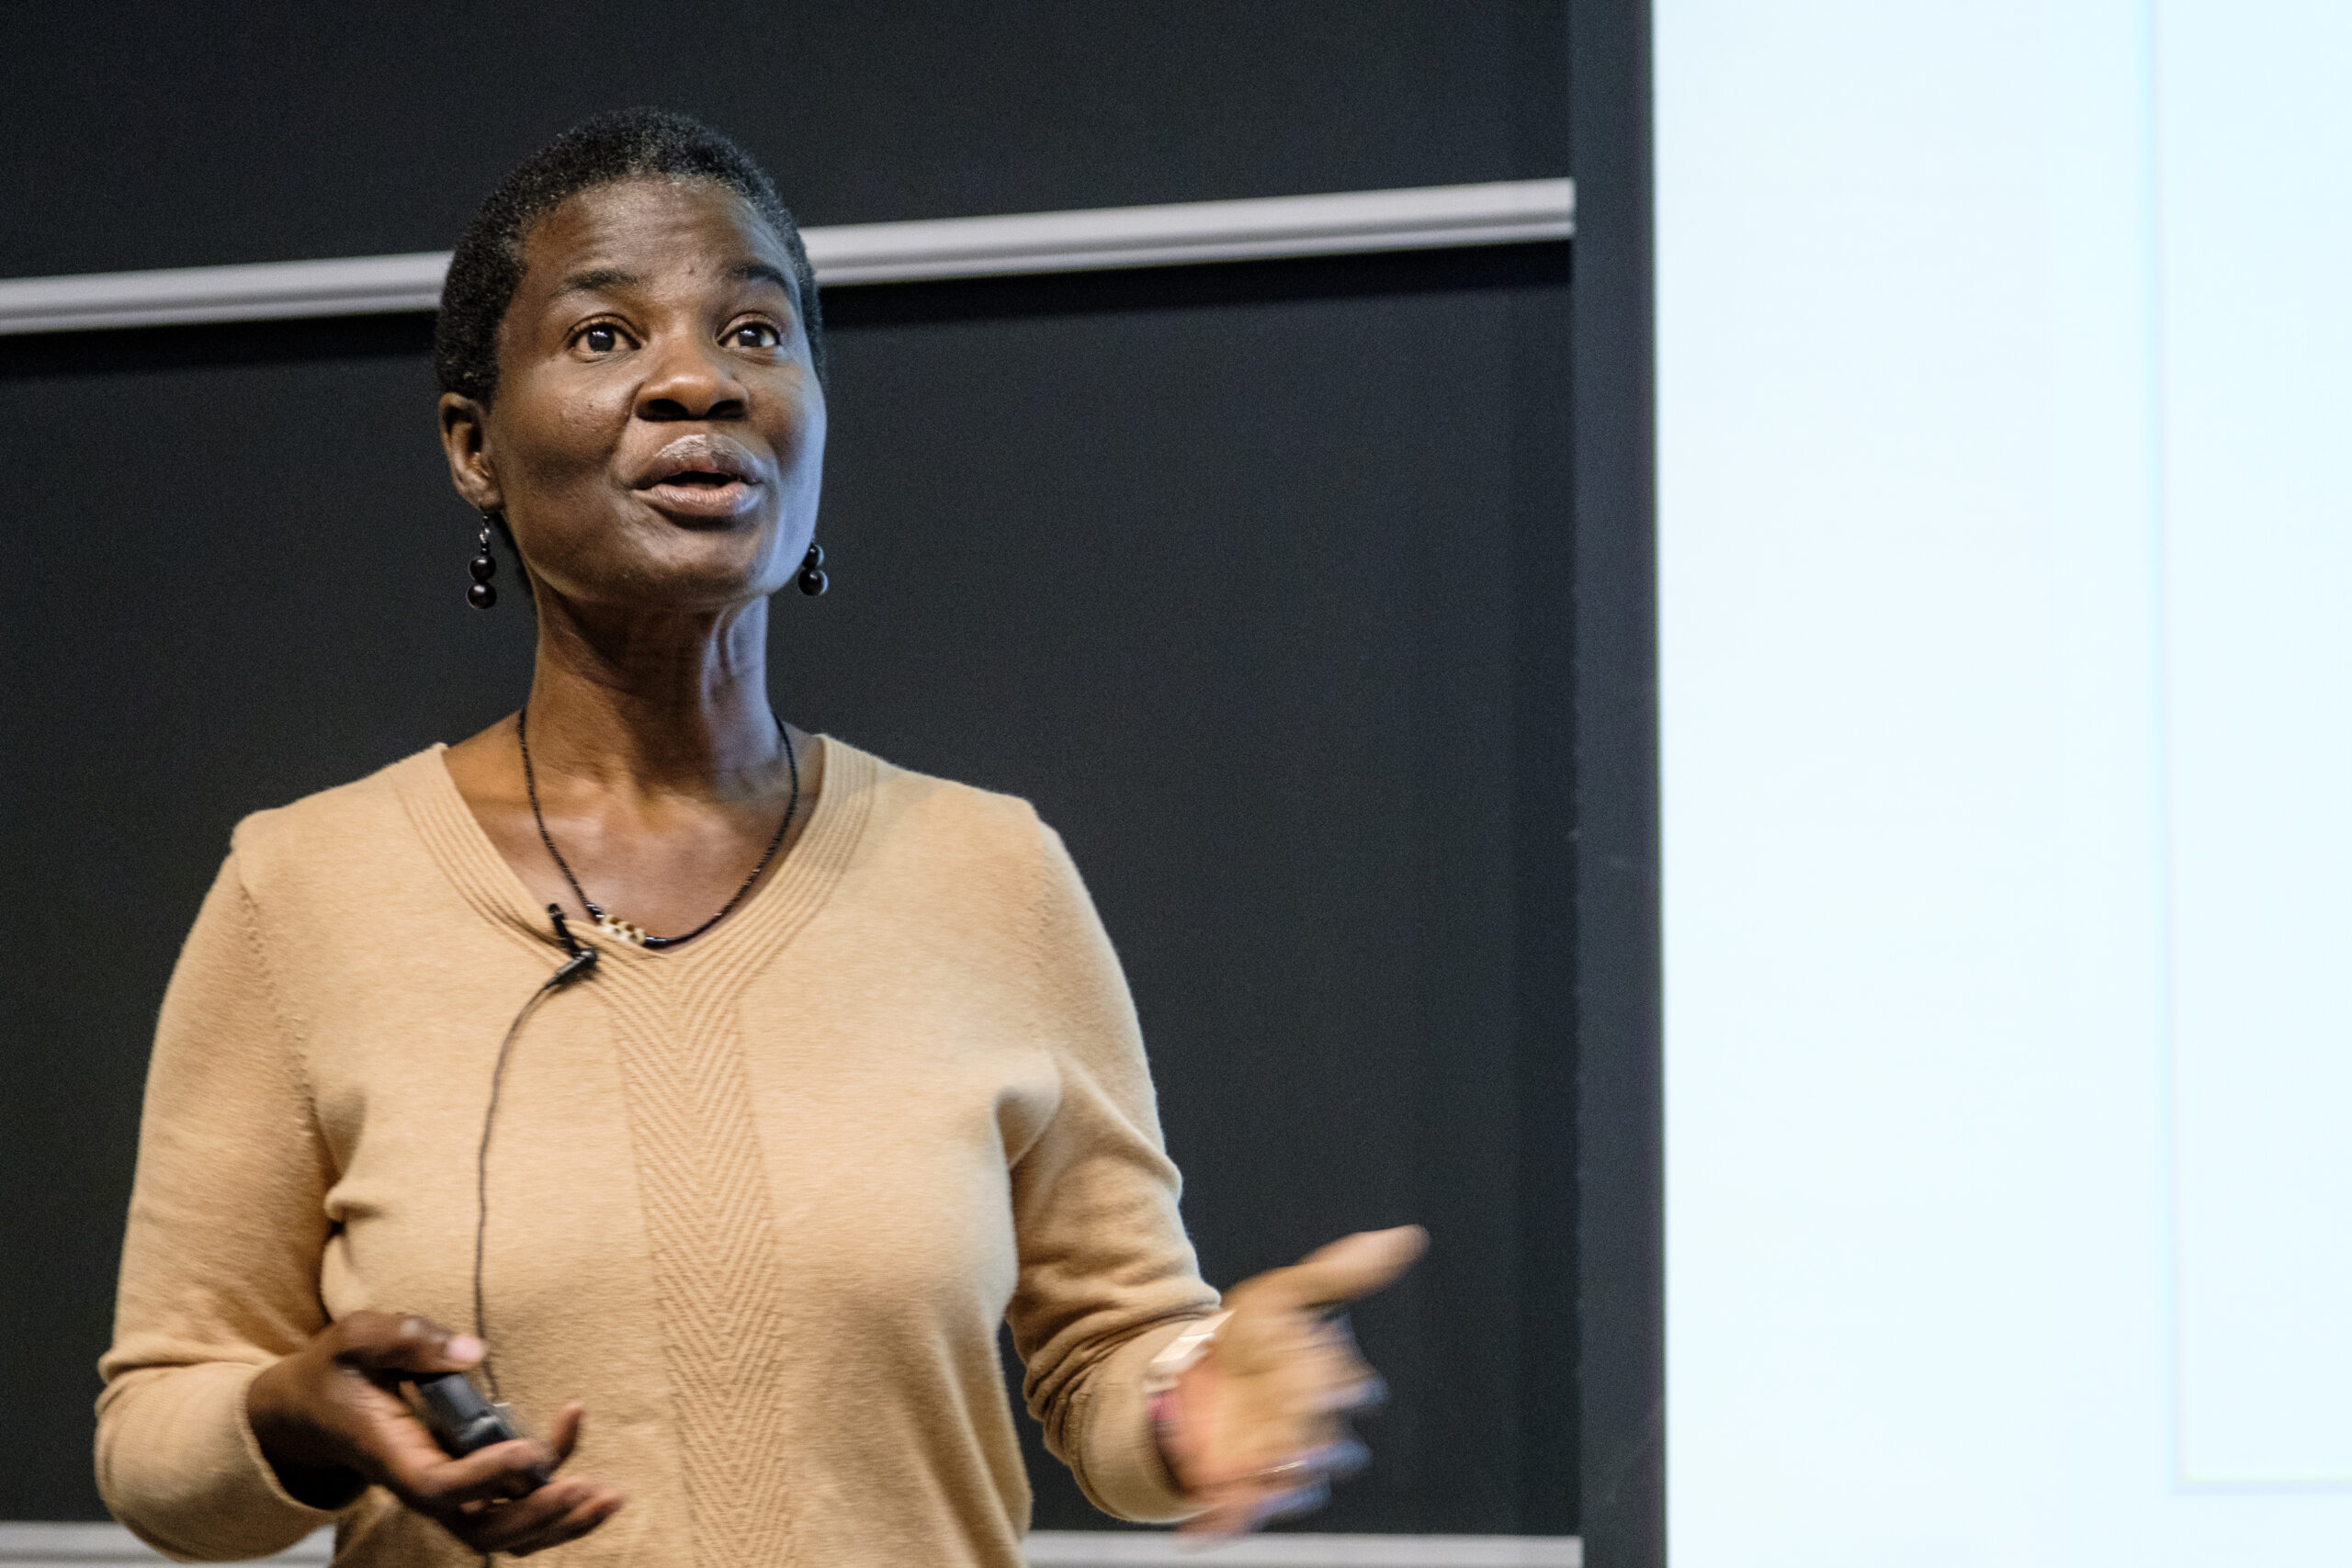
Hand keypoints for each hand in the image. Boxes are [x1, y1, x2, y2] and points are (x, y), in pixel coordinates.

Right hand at [245, 1311, 623, 1556]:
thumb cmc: (337, 1371)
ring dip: (558, 1523)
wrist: (311, 1411)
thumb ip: (408, 1340)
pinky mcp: (465, 1486)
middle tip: (588, 1486)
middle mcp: (420, 1485)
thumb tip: (473, 1352)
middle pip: (480, 1528)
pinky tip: (593, 1490)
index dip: (485, 1476)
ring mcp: (445, 1492)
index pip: (438, 1486)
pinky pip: (510, 1513)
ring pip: (501, 1533)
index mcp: (391, 1456)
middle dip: (537, 1514)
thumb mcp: (357, 1339)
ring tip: (610, 1499)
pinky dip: (553, 1510)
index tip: (530, 1449)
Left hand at [1159, 1225, 1425, 1535]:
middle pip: (1333, 1450)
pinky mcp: (1242, 1491)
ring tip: (1255, 1487)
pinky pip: (1240, 1515)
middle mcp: (1313, 1432)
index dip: (1347, 1389)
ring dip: (1277, 1490)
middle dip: (1319, 1448)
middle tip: (1298, 1446)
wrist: (1196, 1371)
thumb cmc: (1253, 1335)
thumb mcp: (1285, 1295)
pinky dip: (1221, 1525)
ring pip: (1296, 1488)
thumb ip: (1340, 1273)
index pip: (1353, 1392)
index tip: (1338, 1386)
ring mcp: (1278, 1466)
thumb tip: (1407, 1236)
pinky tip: (1195, 1531)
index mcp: (1329, 1386)